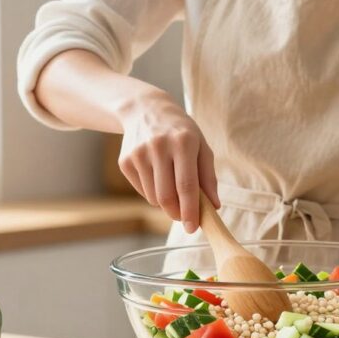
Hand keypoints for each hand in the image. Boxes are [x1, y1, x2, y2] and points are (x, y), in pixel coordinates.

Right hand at [117, 91, 219, 232]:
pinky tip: (157, 175)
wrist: (145, 110)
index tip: (193, 228)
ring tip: (171, 185)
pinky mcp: (125, 161)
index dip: (190, 210)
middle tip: (184, 217)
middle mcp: (158, 146)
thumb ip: (208, 177)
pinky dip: (153, 193)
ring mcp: (139, 154)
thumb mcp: (201, 146)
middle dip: (177, 213)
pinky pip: (142, 191)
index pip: (186, 185)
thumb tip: (213, 206)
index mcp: (183, 142)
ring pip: (154, 197)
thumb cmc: (180, 132)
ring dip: (165, 202)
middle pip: (166, 196)